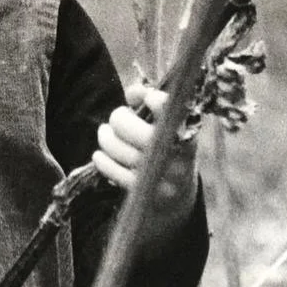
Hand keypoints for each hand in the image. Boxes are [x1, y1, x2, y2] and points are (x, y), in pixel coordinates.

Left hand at [92, 83, 198, 253]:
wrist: (178, 194)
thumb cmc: (167, 146)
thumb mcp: (167, 123)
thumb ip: (150, 101)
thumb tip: (133, 92)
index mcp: (187, 132)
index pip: (173, 113)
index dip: (155, 100)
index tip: (147, 98)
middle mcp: (179, 155)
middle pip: (142, 134)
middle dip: (120, 120)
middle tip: (116, 117)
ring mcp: (165, 177)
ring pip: (125, 153)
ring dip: (107, 140)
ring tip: (104, 133)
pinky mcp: (149, 193)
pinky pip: (118, 174)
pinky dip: (104, 162)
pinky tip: (99, 155)